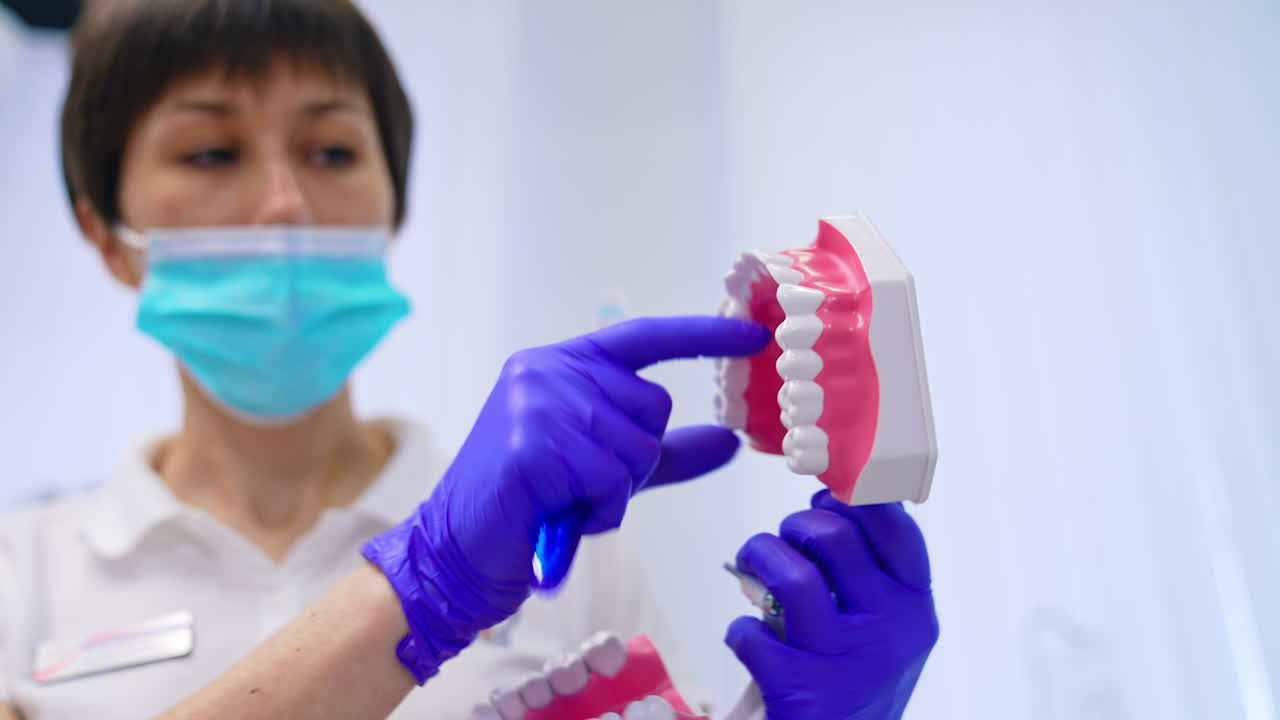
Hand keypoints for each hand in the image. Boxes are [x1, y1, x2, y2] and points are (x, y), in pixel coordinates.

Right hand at [364, 316, 770, 682]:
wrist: (459, 550)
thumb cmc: (531, 505)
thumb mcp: (609, 470)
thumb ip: (667, 452)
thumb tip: (729, 440)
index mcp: (560, 363)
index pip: (645, 337)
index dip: (704, 336)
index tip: (754, 336)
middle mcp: (546, 370)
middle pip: (654, 404)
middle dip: (638, 457)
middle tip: (587, 483)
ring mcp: (537, 403)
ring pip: (639, 446)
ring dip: (617, 490)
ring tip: (570, 500)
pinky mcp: (535, 446)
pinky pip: (613, 479)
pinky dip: (601, 510)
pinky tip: (563, 516)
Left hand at [725, 491, 938, 719]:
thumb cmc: (859, 678)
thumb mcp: (889, 626)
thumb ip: (872, 570)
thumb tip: (833, 497)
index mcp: (915, 606)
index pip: (894, 527)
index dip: (852, 496)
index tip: (824, 495)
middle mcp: (890, 631)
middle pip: (834, 538)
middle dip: (795, 526)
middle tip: (785, 541)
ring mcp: (847, 663)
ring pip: (792, 577)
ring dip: (760, 557)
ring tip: (753, 564)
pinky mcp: (804, 693)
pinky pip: (753, 633)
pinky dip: (740, 629)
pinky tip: (748, 636)